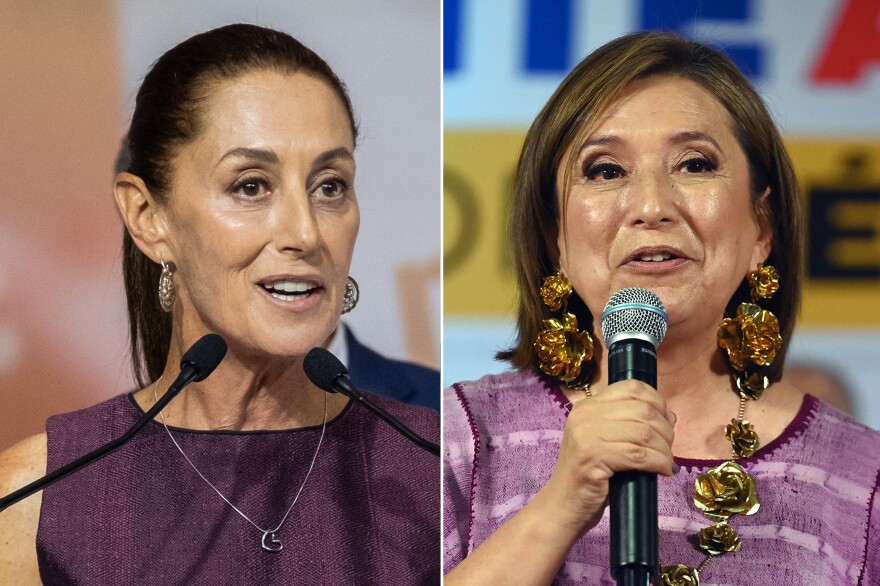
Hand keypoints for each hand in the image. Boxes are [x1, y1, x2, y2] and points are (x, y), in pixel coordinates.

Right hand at [537, 379, 675, 539]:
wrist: (562, 506)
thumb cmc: (590, 478)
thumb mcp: (610, 444)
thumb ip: (634, 426)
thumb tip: (671, 416)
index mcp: (587, 406)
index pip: (631, 387)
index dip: (657, 402)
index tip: (664, 423)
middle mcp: (584, 415)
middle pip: (643, 410)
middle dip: (665, 430)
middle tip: (668, 449)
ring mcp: (586, 435)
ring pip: (644, 433)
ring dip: (665, 449)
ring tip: (667, 463)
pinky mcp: (593, 456)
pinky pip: (639, 455)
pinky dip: (659, 463)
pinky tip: (663, 471)